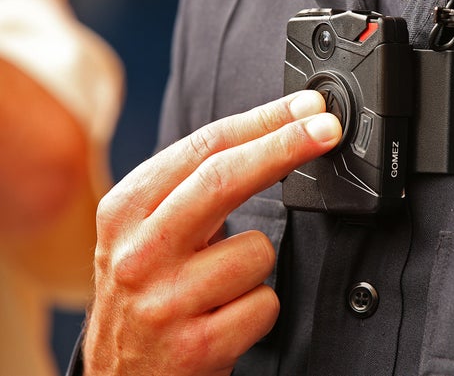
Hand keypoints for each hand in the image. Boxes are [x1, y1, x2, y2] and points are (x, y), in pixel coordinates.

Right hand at [83, 91, 340, 374]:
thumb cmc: (148, 291)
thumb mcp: (147, 231)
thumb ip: (193, 188)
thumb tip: (270, 136)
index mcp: (125, 211)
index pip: (203, 149)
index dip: (264, 122)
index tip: (306, 108)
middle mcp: (138, 253)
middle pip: (224, 179)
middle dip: (285, 146)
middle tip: (327, 129)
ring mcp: (165, 302)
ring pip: (258, 251)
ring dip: (257, 266)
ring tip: (222, 285)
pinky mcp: (196, 345)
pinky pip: (265, 303)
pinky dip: (259, 308)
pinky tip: (226, 318)